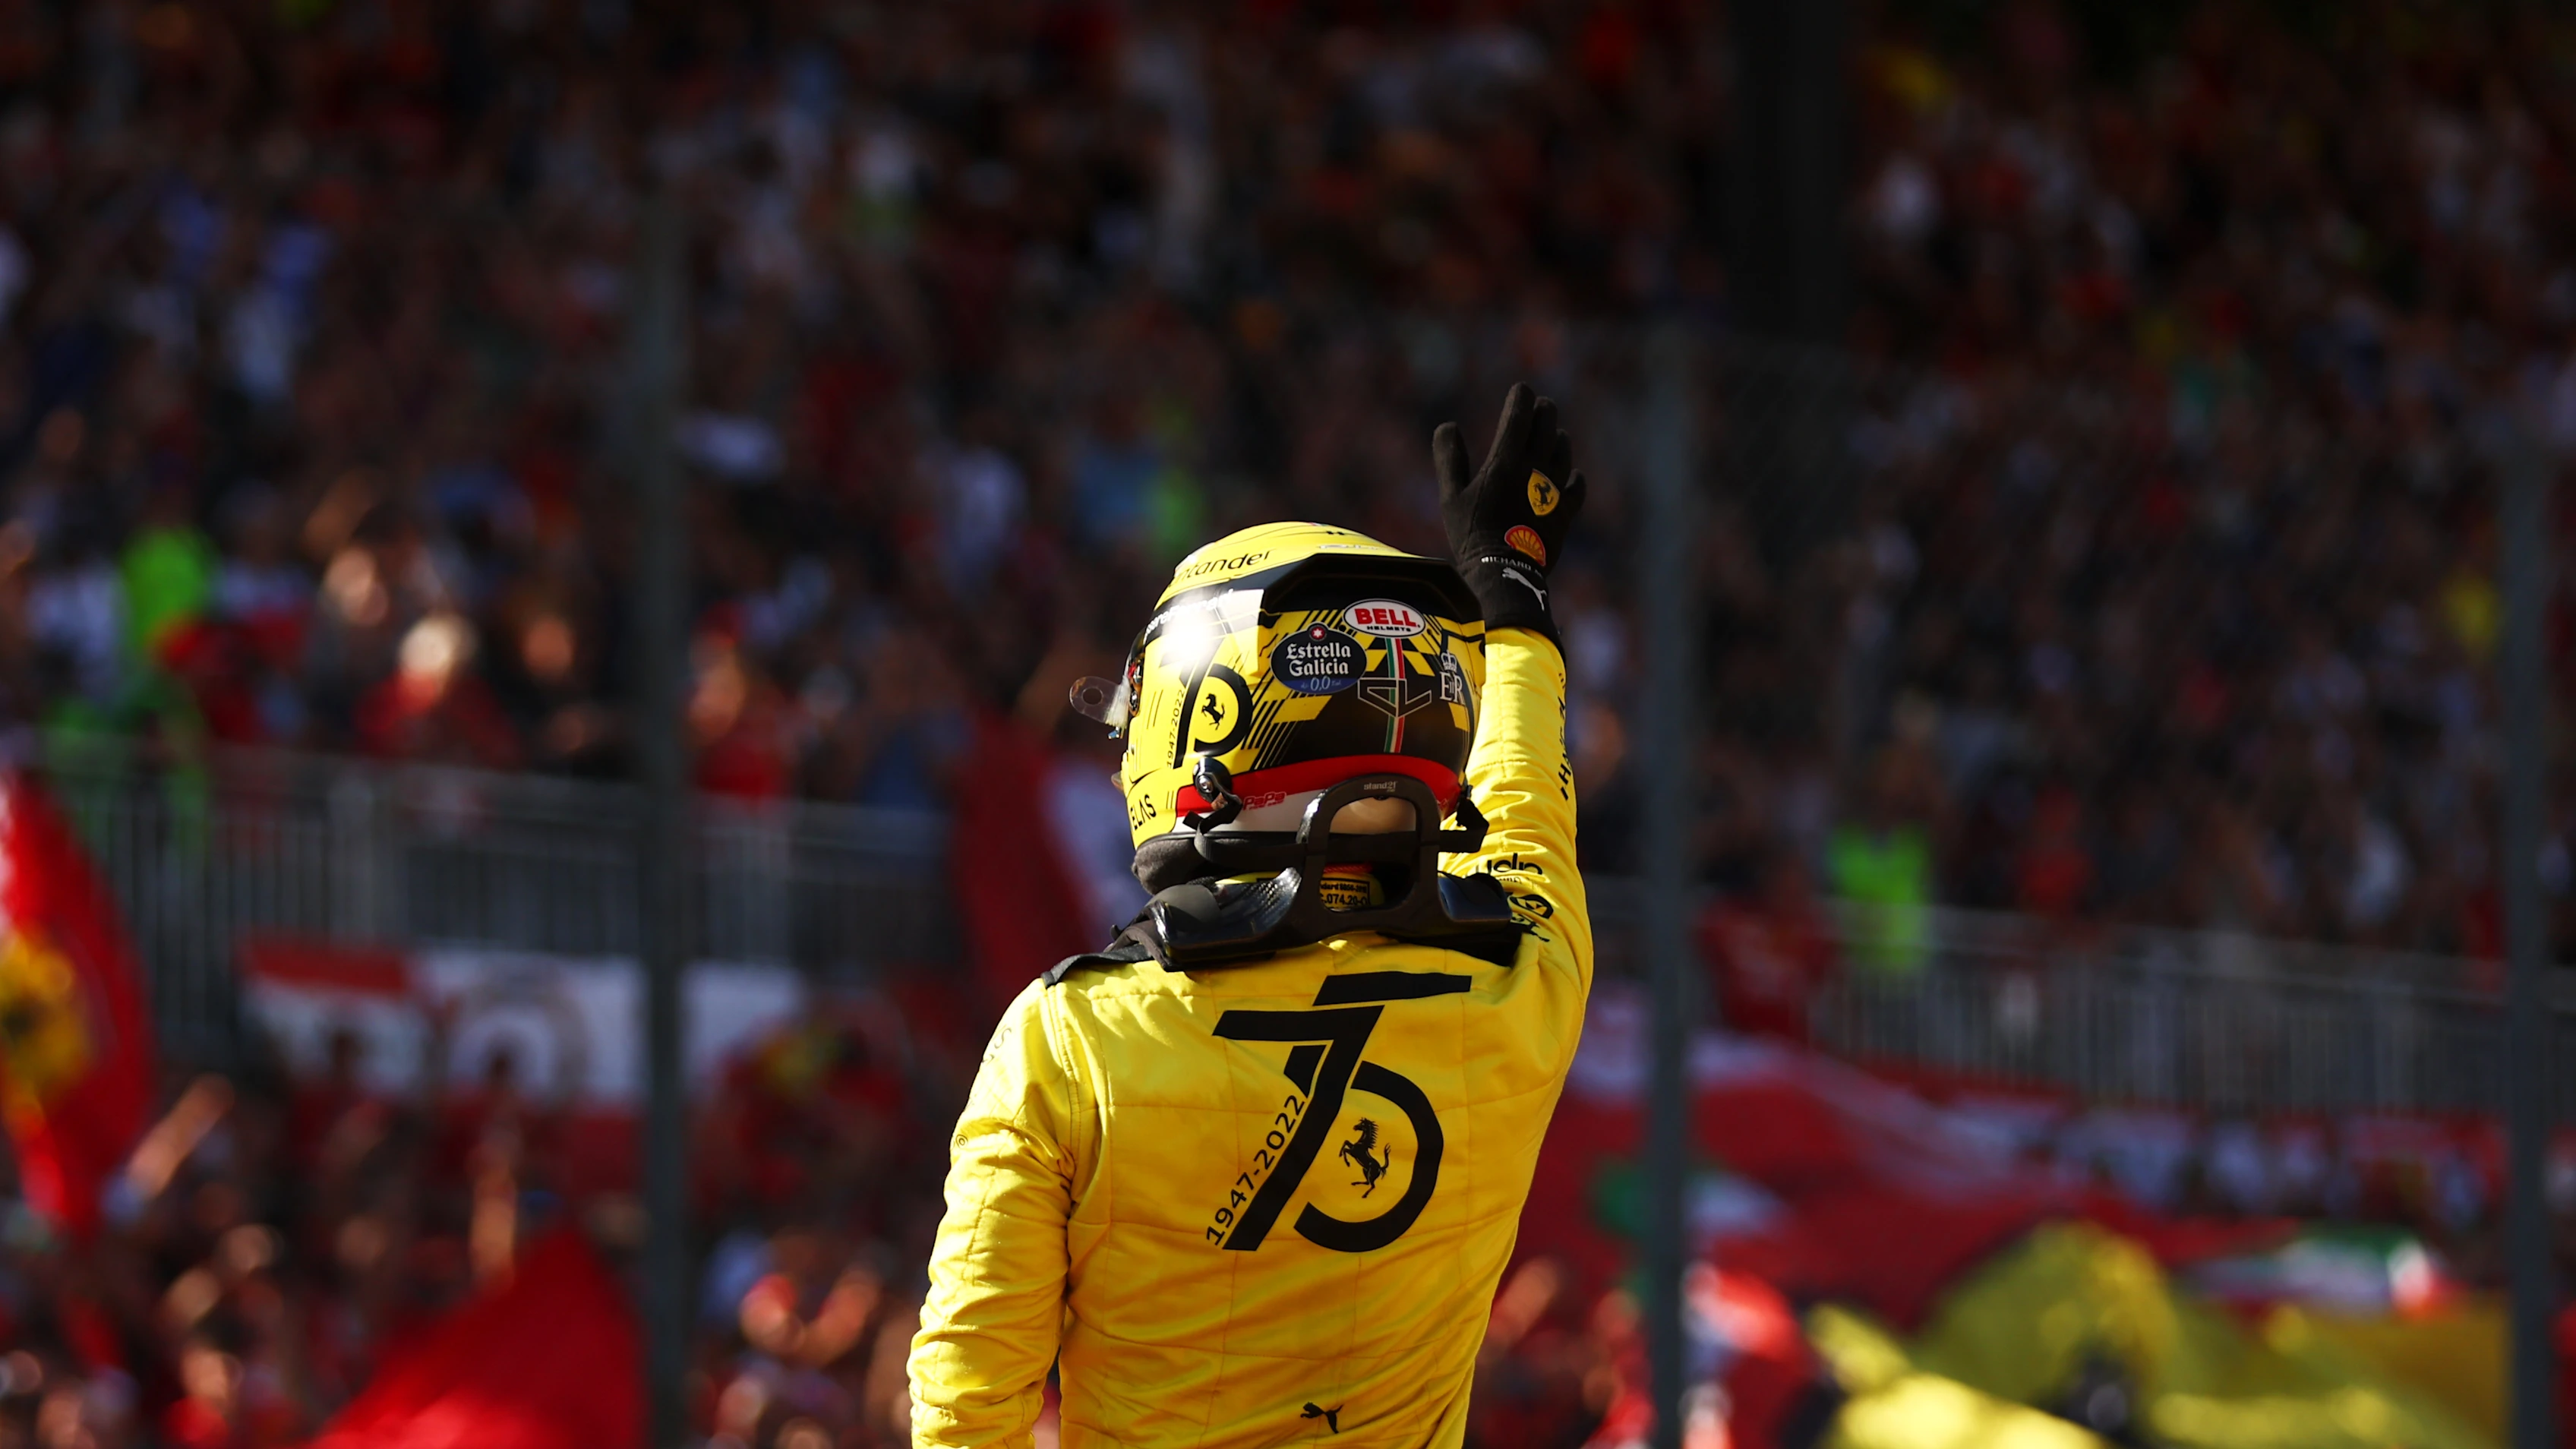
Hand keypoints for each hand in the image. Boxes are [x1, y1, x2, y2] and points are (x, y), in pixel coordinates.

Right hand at [1432, 383, 1587, 641]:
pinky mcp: (1566, 512)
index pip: (1520, 414)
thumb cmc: (1471, 535)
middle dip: (1544, 411)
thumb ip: (1449, 458)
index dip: (1522, 397)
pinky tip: (1569, 476)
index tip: (1521, 389)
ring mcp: (1554, 490)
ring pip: (1563, 451)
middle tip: (1541, 406)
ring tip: (1555, 435)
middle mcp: (1535, 469)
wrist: (1505, 573)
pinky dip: (1573, 476)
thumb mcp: (1450, 496)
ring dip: (1558, 438)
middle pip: (1547, 425)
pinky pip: (1577, 485)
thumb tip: (1447, 426)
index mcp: (1506, 461)